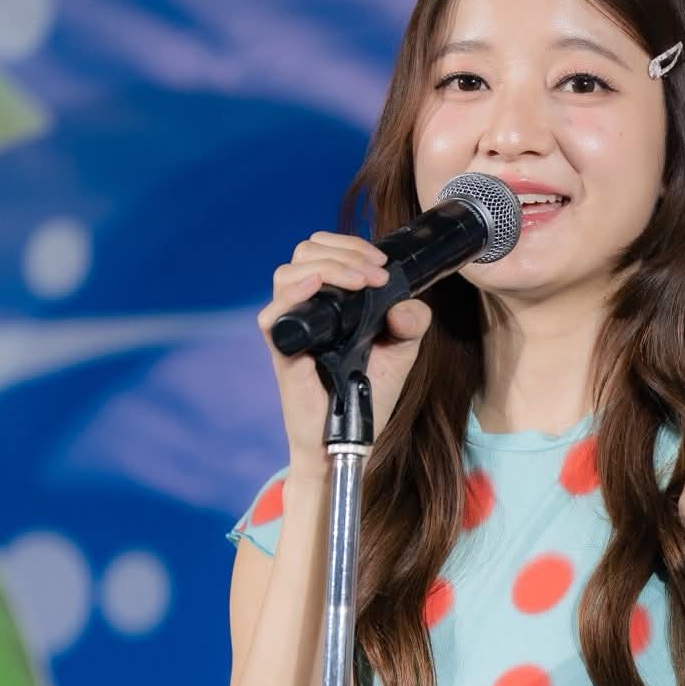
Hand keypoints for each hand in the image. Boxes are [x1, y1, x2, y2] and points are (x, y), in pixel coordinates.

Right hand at [256, 232, 432, 479]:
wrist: (350, 440)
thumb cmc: (368, 395)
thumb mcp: (401, 353)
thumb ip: (412, 324)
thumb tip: (404, 304)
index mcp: (332, 300)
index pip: (326, 249)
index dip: (352, 245)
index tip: (381, 264)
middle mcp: (308, 308)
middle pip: (306, 252)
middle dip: (345, 252)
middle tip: (375, 274)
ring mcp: (294, 328)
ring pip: (288, 273)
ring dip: (328, 266)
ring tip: (359, 282)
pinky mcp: (283, 352)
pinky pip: (272, 315)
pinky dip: (293, 293)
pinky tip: (316, 287)